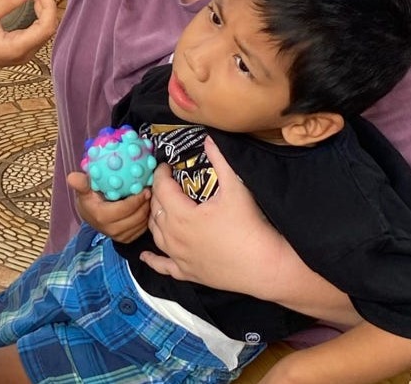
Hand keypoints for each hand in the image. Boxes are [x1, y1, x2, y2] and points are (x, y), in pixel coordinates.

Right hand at [0, 0, 57, 72]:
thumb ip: (6, 2)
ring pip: (44, 27)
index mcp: (18, 48)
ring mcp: (24, 52)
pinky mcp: (21, 48)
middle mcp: (25, 53)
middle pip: (48, 26)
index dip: (46, 3)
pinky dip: (37, 12)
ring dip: (42, 5)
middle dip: (44, 1)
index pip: (46, 26)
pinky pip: (37, 30)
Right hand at [69, 171, 150, 242]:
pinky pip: (142, 229)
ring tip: (149, 198)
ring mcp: (119, 236)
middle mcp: (111, 229)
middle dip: (145, 204)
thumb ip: (81, 184)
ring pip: (141, 223)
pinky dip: (146, 218)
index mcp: (102, 217)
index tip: (144, 187)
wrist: (90, 215)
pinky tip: (145, 207)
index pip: (124, 209)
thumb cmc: (89, 199)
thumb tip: (72, 177)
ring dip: (147, 210)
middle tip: (150, 191)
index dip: (136, 199)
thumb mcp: (84, 190)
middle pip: (136, 217)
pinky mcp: (126, 239)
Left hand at [140, 136, 287, 295]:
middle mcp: (174, 236)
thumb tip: (209, 138)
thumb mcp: (236, 188)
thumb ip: (220, 160)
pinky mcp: (187, 273)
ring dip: (155, 220)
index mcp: (181, 214)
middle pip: (156, 210)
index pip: (162, 188)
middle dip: (158, 194)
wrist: (265, 266)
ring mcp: (179, 257)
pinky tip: (145, 257)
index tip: (166, 166)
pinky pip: (163, 266)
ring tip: (159, 209)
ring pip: (156, 235)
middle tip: (166, 184)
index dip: (161, 174)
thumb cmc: (250, 226)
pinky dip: (153, 260)